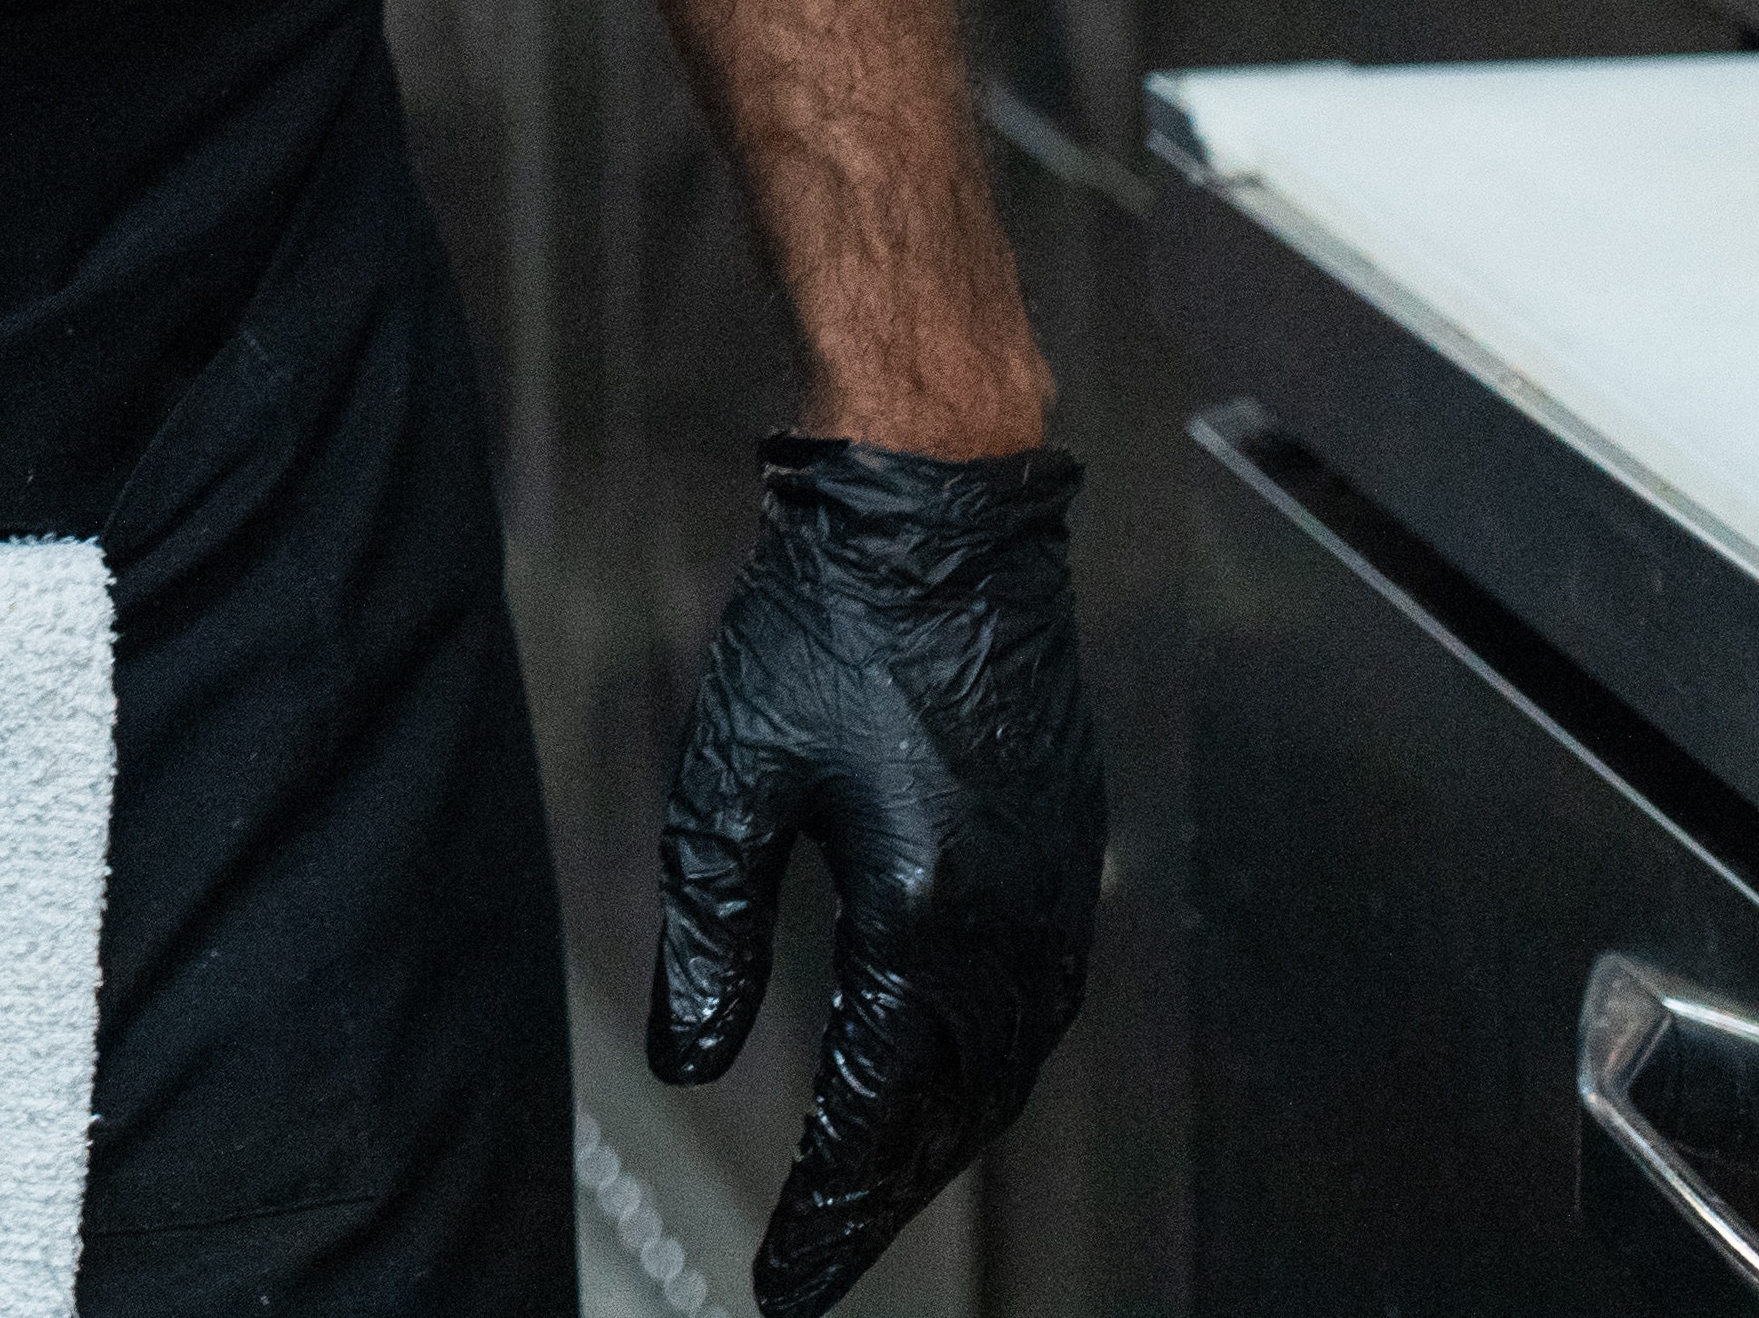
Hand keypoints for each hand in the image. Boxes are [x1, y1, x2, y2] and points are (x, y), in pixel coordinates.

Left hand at [651, 434, 1102, 1317]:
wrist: (942, 515)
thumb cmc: (832, 625)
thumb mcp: (731, 781)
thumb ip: (708, 934)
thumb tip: (688, 1060)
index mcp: (928, 913)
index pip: (870, 1109)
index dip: (824, 1207)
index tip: (781, 1278)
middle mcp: (1015, 922)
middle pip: (952, 1117)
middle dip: (881, 1202)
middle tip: (815, 1265)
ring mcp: (1059, 890)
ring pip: (1004, 1072)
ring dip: (937, 1147)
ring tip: (867, 1199)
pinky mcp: (1070, 854)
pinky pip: (1033, 1009)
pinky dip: (982, 1075)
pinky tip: (940, 1086)